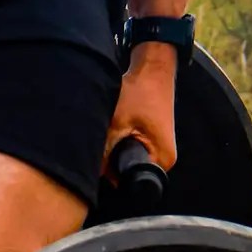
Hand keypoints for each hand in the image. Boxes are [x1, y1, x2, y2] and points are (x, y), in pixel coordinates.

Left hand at [103, 42, 177, 176]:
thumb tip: (87, 170)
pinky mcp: (152, 141)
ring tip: (108, 133)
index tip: (95, 162)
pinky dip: (119, 143)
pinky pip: (131, 151)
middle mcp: (164, 160)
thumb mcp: (118, 121)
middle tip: (98, 144)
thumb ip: (104, 149)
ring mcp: (159, 150)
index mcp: (161, 159)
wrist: (153, 70)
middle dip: (109, 163)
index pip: (129, 182)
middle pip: (128, 174)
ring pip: (127, 162)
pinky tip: (114, 130)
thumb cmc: (141, 92)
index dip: (109, 175)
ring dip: (113, 152)